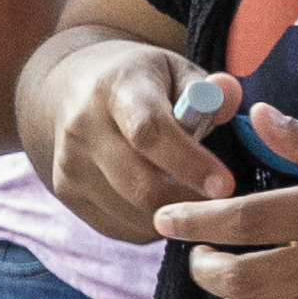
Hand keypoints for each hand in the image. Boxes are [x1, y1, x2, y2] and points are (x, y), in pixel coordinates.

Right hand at [31, 42, 242, 242]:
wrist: (72, 90)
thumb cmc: (140, 82)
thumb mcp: (175, 71)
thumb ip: (208, 89)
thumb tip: (230, 100)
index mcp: (114, 89)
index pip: (149, 133)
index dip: (189, 162)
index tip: (226, 185)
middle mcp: (83, 127)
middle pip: (141, 184)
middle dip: (190, 201)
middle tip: (224, 203)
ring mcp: (70, 164)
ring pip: (135, 213)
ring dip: (175, 214)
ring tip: (192, 193)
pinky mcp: (67, 192)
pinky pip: (123, 227)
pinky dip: (153, 224)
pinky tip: (163, 199)